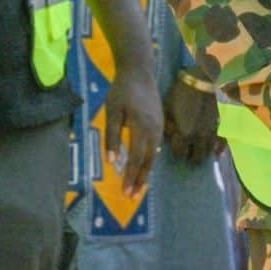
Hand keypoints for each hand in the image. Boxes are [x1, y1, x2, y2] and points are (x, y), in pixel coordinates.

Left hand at [104, 69, 162, 196]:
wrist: (140, 73)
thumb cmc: (122, 91)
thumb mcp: (111, 112)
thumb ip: (112, 137)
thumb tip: (112, 161)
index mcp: (141, 128)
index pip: (136, 158)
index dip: (131, 176)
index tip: (125, 192)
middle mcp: (154, 131)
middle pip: (148, 160)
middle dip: (140, 180)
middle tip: (133, 196)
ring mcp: (159, 127)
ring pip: (154, 155)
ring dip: (146, 172)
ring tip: (139, 186)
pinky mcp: (159, 123)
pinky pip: (156, 146)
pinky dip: (150, 159)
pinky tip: (145, 166)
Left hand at [164, 77, 222, 165]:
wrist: (206, 78)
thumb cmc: (183, 91)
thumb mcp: (168, 106)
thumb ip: (167, 125)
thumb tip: (168, 138)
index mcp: (184, 133)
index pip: (180, 154)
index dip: (178, 152)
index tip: (178, 150)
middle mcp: (199, 137)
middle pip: (196, 158)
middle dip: (191, 157)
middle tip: (189, 154)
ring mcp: (214, 132)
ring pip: (209, 152)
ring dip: (204, 154)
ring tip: (201, 153)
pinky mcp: (225, 126)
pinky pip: (224, 144)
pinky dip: (220, 150)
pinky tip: (217, 154)